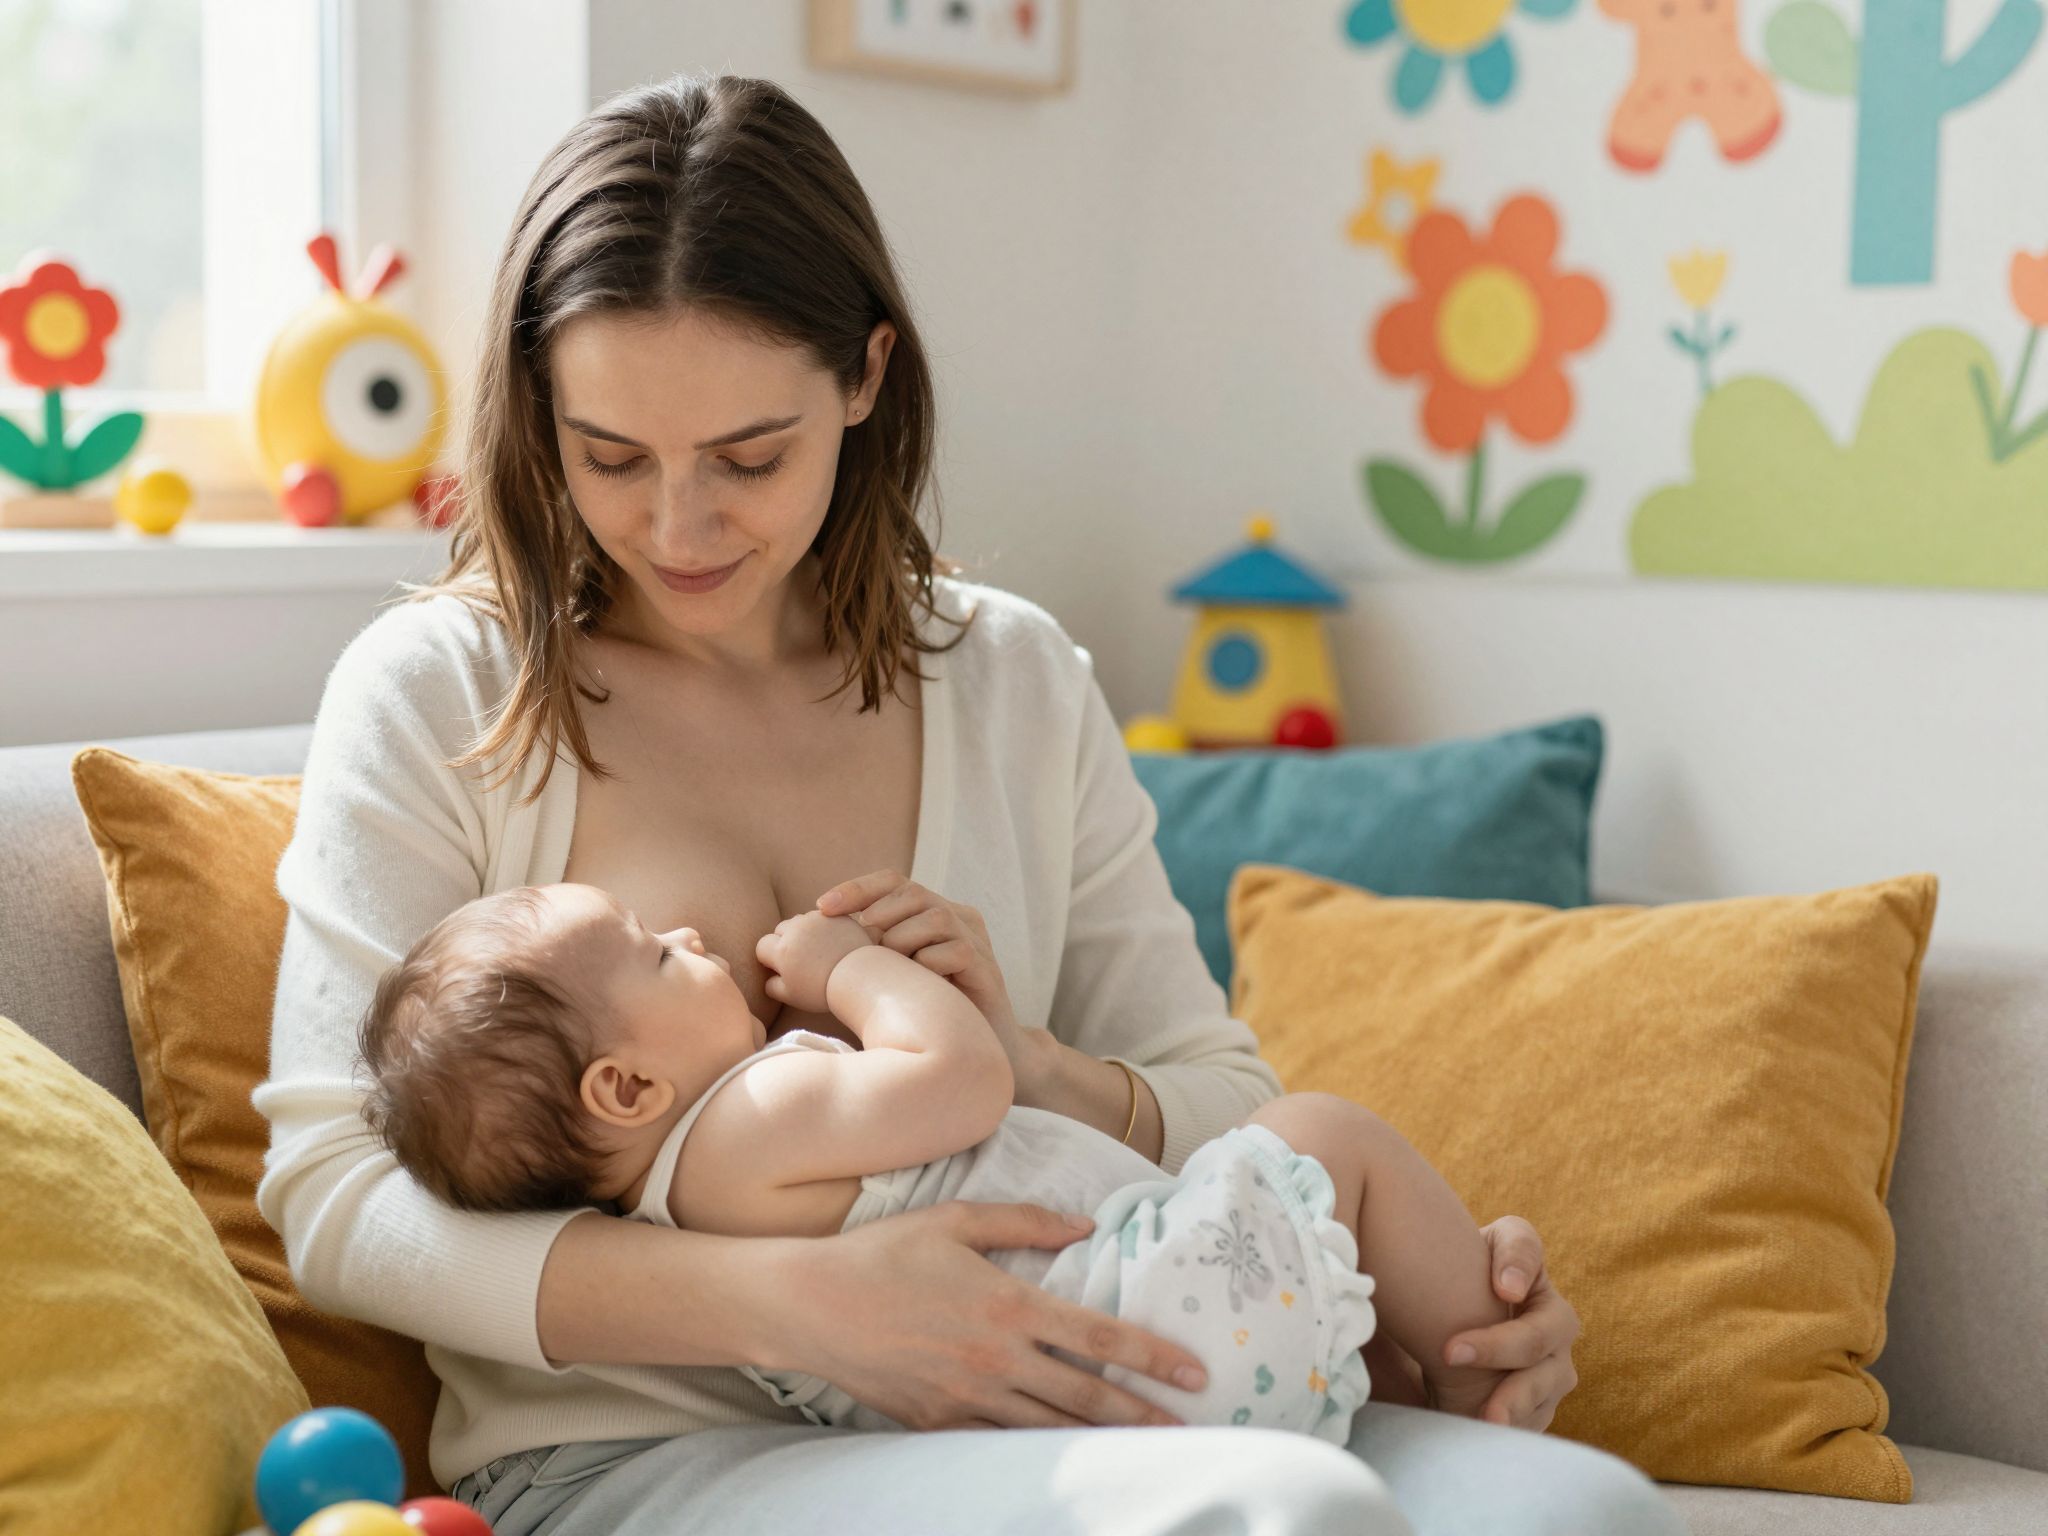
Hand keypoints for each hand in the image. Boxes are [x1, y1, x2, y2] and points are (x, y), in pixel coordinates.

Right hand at [754, 910, 872, 1013]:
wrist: (859, 977)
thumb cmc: (823, 991)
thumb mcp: (791, 996)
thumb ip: (772, 985)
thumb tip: (768, 978)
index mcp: (781, 949)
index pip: (762, 946)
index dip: (769, 958)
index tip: (781, 968)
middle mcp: (796, 929)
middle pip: (780, 929)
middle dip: (785, 941)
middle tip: (800, 958)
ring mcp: (817, 919)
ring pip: (801, 920)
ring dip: (803, 931)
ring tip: (818, 949)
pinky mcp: (837, 915)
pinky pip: (823, 916)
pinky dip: (824, 926)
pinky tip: (833, 941)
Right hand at [774, 1201, 1210, 1429]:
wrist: (809, 1306)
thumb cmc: (882, 1253)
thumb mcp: (954, 1218)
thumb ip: (1025, 1220)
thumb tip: (1084, 1224)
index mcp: (1006, 1302)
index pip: (1096, 1334)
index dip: (1151, 1354)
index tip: (1192, 1370)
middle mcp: (995, 1356)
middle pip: (1086, 1394)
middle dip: (1143, 1412)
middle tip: (1191, 1426)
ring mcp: (967, 1397)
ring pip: (1050, 1427)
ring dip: (1103, 1439)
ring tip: (1146, 1449)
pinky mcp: (938, 1423)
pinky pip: (1001, 1444)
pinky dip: (1041, 1453)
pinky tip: (1071, 1457)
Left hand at [816, 871, 1038, 1089]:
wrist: (974, 1054)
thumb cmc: (924, 1012)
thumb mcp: (892, 973)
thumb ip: (868, 949)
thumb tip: (816, 934)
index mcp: (933, 912)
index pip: (894, 882)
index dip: (858, 888)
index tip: (822, 906)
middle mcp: (958, 919)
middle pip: (914, 892)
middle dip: (879, 909)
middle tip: (860, 935)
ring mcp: (976, 942)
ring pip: (937, 917)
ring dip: (903, 937)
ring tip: (889, 963)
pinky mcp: (988, 970)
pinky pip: (958, 952)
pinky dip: (931, 962)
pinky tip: (917, 980)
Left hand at [1439, 1215, 1579, 1431]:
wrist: (1447, 1341)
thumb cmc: (1439, 1293)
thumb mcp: (1431, 1264)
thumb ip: (1426, 1252)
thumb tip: (1445, 1284)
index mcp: (1522, 1266)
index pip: (1522, 1246)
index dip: (1516, 1263)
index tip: (1501, 1287)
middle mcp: (1550, 1315)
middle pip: (1543, 1328)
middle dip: (1501, 1345)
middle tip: (1451, 1354)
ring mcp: (1553, 1363)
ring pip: (1547, 1379)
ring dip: (1516, 1397)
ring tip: (1487, 1416)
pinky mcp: (1541, 1403)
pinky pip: (1536, 1417)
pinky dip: (1513, 1424)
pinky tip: (1484, 1429)